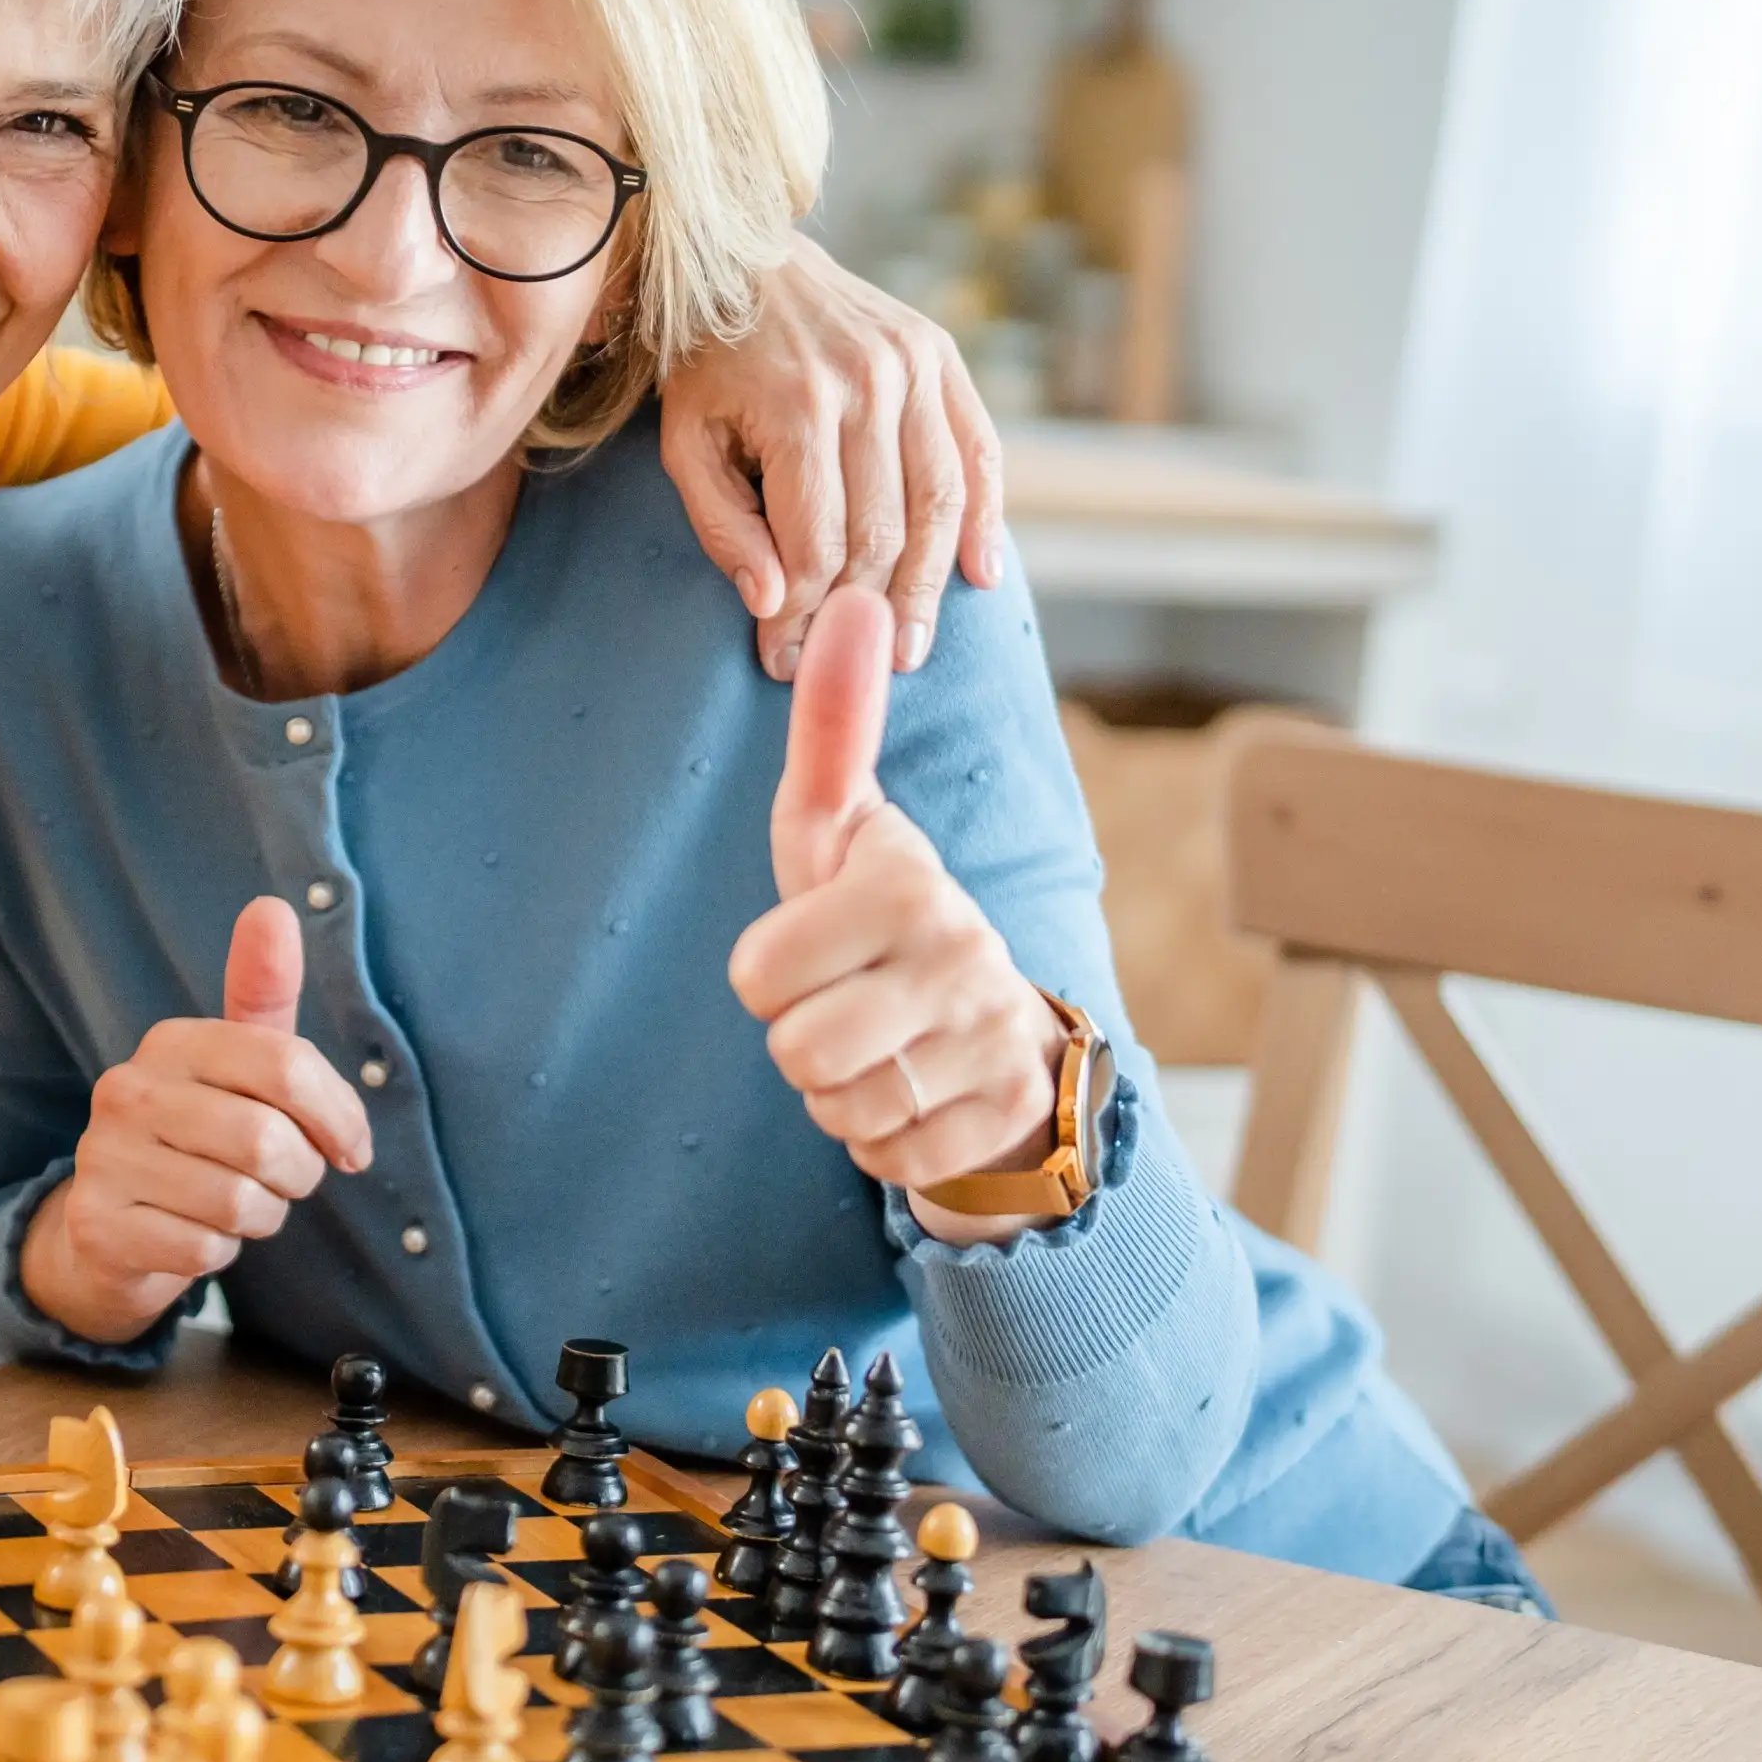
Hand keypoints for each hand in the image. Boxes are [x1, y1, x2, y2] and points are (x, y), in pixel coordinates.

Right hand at [19, 895, 376, 1336]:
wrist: (109, 1230)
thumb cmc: (196, 1137)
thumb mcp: (236, 1065)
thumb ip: (263, 993)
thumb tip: (273, 907)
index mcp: (173, 1042)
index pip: (286, 1064)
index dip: (338, 1115)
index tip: (350, 1147)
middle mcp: (127, 1089)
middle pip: (267, 1141)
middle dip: (298, 1175)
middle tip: (284, 1180)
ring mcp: (103, 1157)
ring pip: (240, 1204)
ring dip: (260, 1218)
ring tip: (236, 1206)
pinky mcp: (97, 1224)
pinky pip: (203, 1252)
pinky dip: (218, 1253)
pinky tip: (193, 1234)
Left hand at [656, 234, 1007, 682]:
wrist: (745, 260)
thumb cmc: (707, 367)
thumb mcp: (685, 444)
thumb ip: (722, 526)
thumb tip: (773, 603)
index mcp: (796, 405)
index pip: (819, 544)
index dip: (807, 616)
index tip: (787, 662)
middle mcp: (866, 383)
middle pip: (884, 532)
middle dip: (866, 614)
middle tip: (854, 672)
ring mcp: (914, 365)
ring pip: (939, 502)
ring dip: (928, 586)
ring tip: (910, 647)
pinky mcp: (941, 356)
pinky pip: (978, 451)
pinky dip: (983, 517)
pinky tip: (979, 573)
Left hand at [728, 592, 1068, 1240]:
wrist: (1005, 1035)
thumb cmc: (886, 920)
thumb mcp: (846, 829)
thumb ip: (833, 727)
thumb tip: (850, 602)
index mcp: (906, 884)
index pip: (757, 974)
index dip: (769, 974)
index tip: (818, 949)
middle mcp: (961, 957)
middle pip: (793, 1051)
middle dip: (803, 1041)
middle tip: (848, 1006)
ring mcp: (989, 1045)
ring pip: (839, 1108)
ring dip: (842, 1093)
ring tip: (882, 1046)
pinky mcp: (1003, 1120)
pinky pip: (887, 1160)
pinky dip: (887, 1140)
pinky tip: (918, 1093)